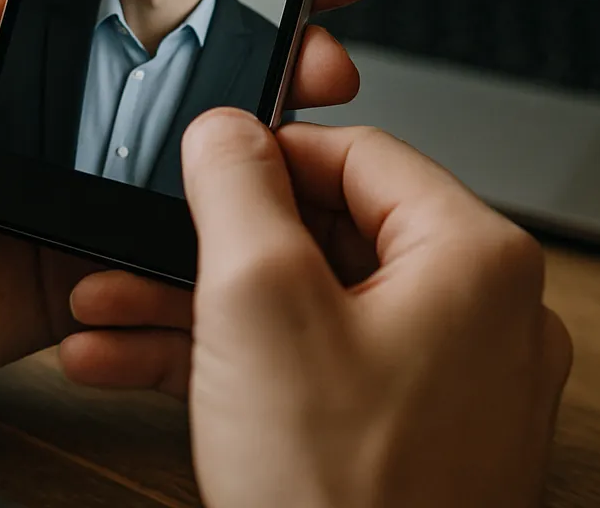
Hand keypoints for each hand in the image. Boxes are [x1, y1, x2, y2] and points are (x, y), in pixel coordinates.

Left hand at [0, 0, 375, 410]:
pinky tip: (268, 195)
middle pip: (209, 60)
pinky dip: (229, 224)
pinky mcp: (96, 263)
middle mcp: (79, 104)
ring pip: (213, 150)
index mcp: (39, 33)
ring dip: (280, 119)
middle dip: (288, 29)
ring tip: (319, 87)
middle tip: (336, 10)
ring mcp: (92, 184)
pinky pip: (181, 244)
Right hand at [63, 112, 572, 507]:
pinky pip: (324, 371)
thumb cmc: (342, 503)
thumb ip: (238, 191)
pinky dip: (243, 365)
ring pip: (315, 308)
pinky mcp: (417, 439)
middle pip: (330, 234)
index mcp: (477, 260)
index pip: (361, 154)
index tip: (204, 161)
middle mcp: (486, 316)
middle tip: (142, 245)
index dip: (265, 152)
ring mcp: (456, 385)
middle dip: (212, 245)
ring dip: (205, 307)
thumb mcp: (258, 307)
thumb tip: (228, 129)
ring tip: (114, 312)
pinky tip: (145, 366)